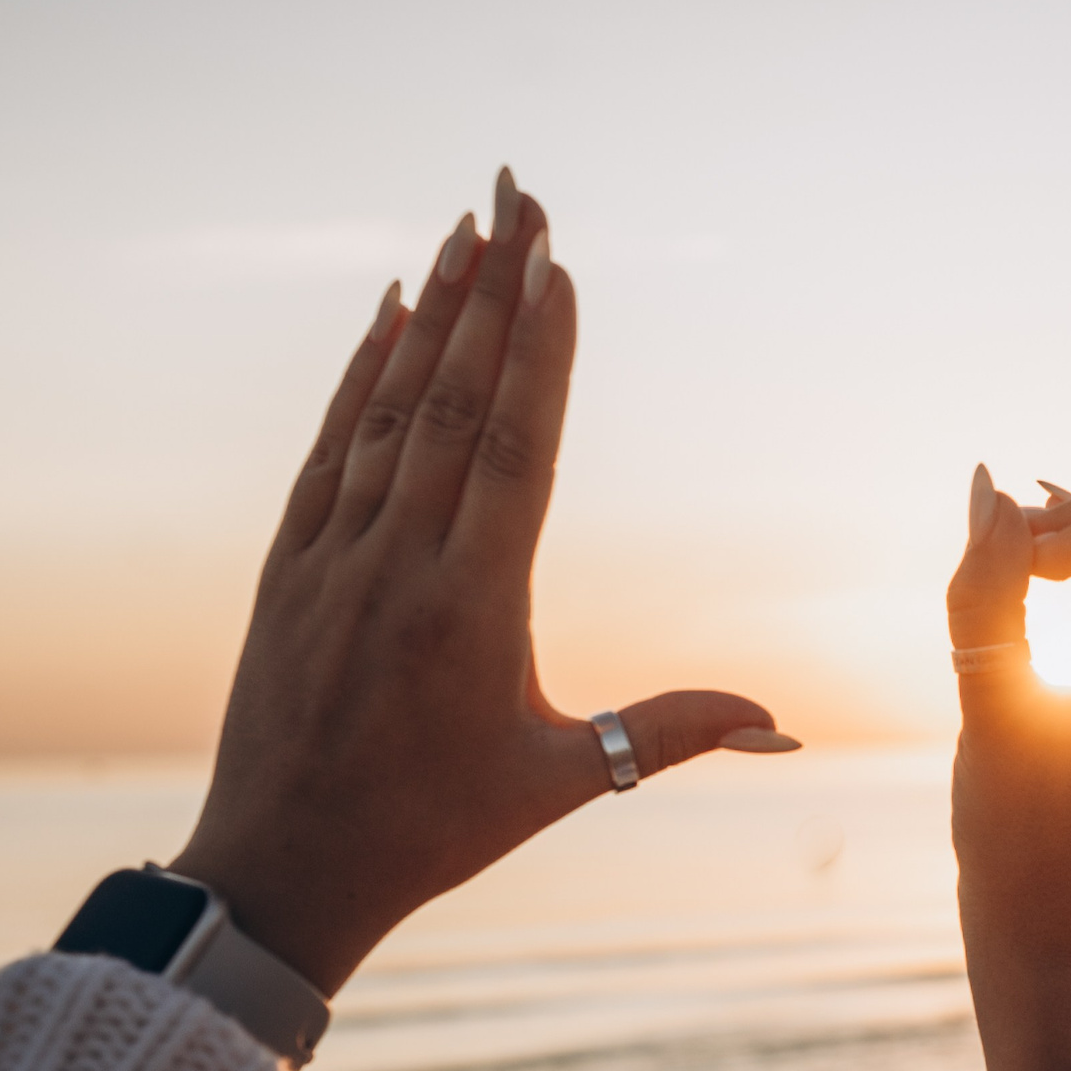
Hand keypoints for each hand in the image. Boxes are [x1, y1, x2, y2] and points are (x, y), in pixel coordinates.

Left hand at [170, 171, 791, 995]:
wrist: (282, 871)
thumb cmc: (434, 830)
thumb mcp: (563, 782)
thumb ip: (675, 733)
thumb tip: (788, 725)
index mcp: (471, 608)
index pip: (515, 452)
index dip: (540, 355)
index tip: (560, 268)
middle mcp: (396, 564)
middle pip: (453, 403)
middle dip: (492, 294)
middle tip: (520, 199)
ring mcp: (332, 558)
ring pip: (389, 410)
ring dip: (430, 313)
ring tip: (466, 227)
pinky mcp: (285, 568)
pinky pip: (331, 448)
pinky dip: (360, 375)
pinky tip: (387, 314)